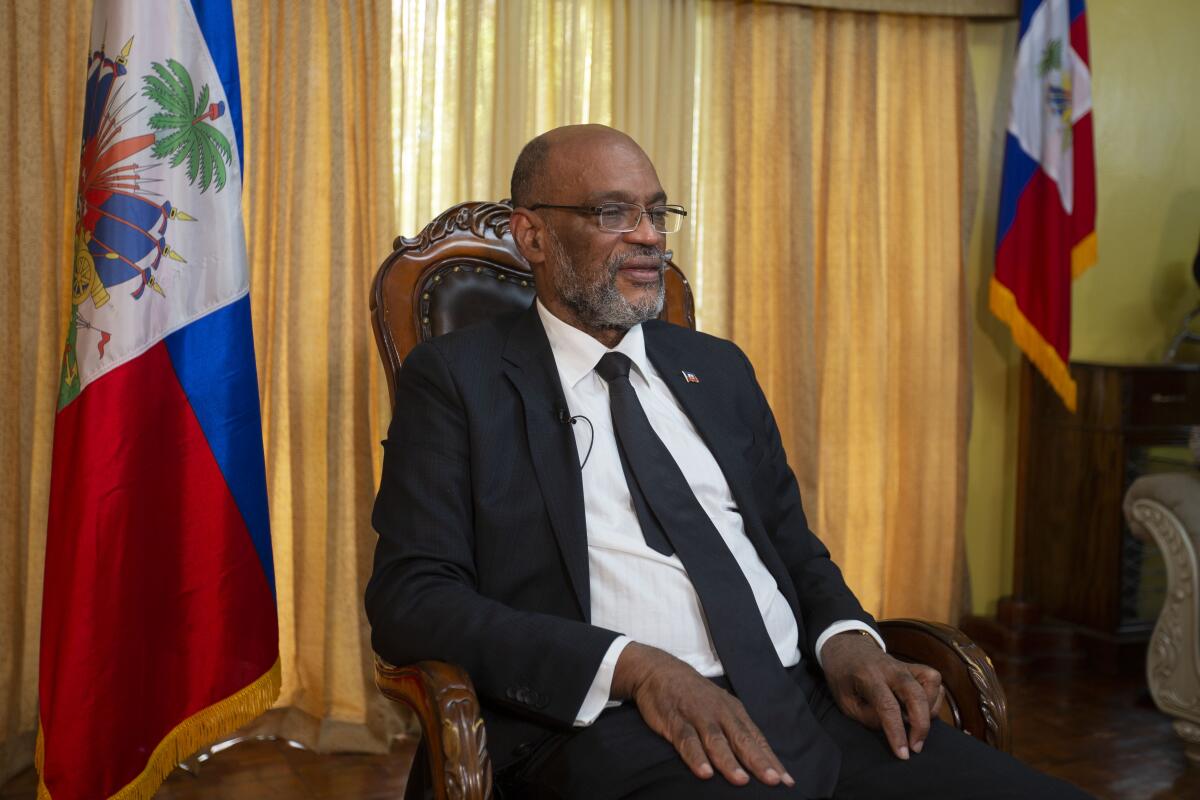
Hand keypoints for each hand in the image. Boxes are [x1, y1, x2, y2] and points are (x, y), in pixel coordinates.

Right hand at [611, 642, 795, 787]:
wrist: (659, 670)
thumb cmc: (694, 695)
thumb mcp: (719, 707)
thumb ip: (735, 731)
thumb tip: (757, 759)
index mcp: (733, 711)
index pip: (756, 738)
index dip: (770, 759)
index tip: (787, 781)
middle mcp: (719, 713)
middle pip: (741, 739)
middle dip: (757, 761)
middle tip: (773, 781)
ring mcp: (697, 716)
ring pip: (715, 741)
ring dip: (729, 761)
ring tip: (741, 780)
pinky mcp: (675, 720)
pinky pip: (686, 740)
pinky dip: (695, 757)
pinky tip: (704, 773)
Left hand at [819, 631, 942, 759]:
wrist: (846, 647)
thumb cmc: (843, 677)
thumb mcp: (844, 701)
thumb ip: (867, 717)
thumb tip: (893, 729)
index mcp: (868, 676)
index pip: (887, 706)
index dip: (897, 732)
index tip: (902, 754)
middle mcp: (890, 669)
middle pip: (916, 694)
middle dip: (921, 725)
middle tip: (916, 747)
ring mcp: (904, 665)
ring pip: (931, 683)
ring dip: (929, 709)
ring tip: (916, 725)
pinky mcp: (913, 666)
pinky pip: (934, 679)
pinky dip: (934, 697)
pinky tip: (922, 708)